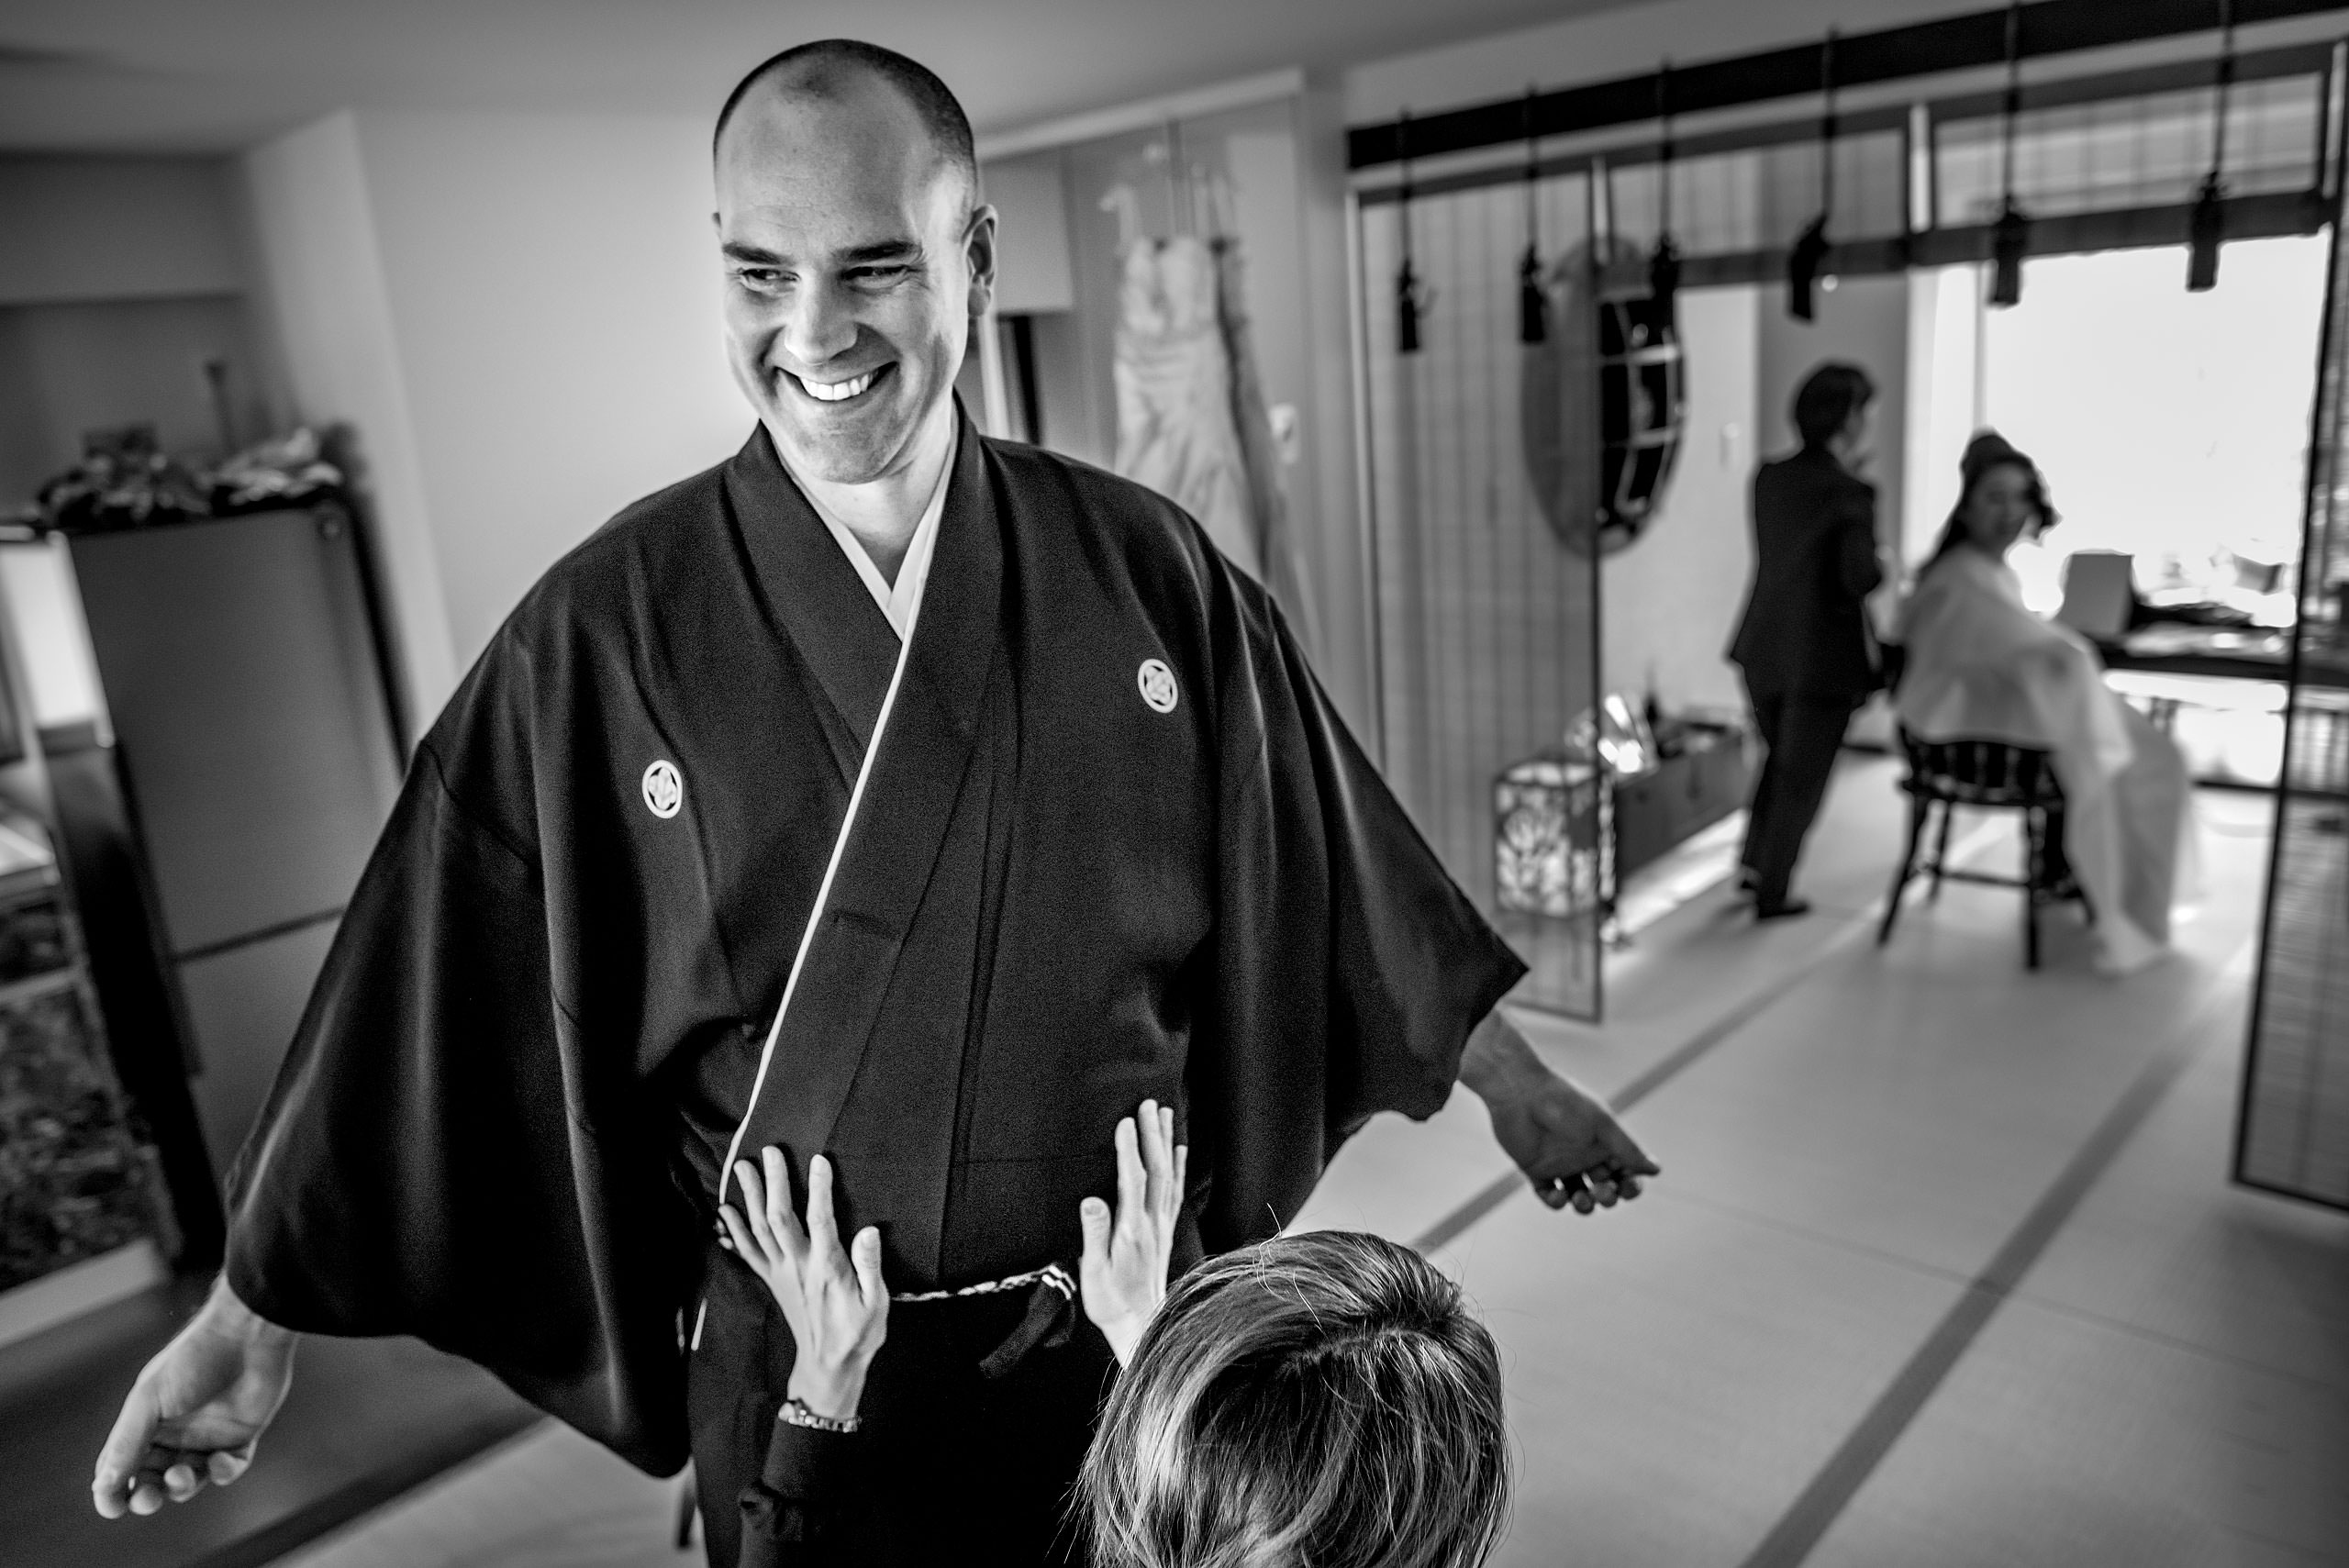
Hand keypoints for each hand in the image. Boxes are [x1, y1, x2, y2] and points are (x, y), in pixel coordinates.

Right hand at [92, 1278, 297, 1517]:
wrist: (247, 1335)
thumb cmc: (193, 1359)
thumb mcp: (150, 1399)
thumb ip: (127, 1442)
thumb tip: (101, 1485)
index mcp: (146, 1422)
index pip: (122, 1465)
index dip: (114, 1490)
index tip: (113, 1508)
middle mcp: (175, 1432)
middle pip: (154, 1479)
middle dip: (148, 1495)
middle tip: (149, 1499)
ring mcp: (208, 1436)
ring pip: (190, 1479)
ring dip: (183, 1485)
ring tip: (182, 1473)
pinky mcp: (241, 1436)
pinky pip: (229, 1467)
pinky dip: (224, 1472)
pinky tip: (220, 1461)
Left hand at [720, 1150, 886, 1421]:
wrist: (828, 1365)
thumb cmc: (858, 1333)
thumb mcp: (877, 1303)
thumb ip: (870, 1266)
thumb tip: (869, 1231)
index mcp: (827, 1268)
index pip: (821, 1221)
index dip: (820, 1189)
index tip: (819, 1160)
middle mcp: (798, 1266)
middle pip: (780, 1218)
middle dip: (775, 1182)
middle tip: (771, 1152)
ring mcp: (781, 1273)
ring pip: (760, 1230)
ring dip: (750, 1197)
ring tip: (743, 1168)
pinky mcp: (772, 1281)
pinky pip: (748, 1252)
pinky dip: (735, 1230)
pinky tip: (725, 1211)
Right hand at [1078, 1100, 1185, 1366]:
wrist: (1141, 1324)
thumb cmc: (1111, 1300)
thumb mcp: (1094, 1271)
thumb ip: (1094, 1234)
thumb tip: (1091, 1200)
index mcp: (1131, 1230)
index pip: (1132, 1181)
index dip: (1129, 1151)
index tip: (1125, 1121)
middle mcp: (1152, 1223)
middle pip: (1157, 1170)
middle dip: (1152, 1135)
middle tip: (1149, 1103)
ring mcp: (1162, 1225)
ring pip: (1169, 1175)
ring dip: (1166, 1142)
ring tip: (1165, 1112)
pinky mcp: (1165, 1230)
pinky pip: (1176, 1190)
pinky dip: (1179, 1165)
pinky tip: (1178, 1148)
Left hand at [1459, 1010, 1658, 1213]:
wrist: (1521, 1093)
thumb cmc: (1565, 1102)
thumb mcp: (1602, 1126)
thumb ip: (1628, 1150)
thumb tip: (1656, 1170)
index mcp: (1604, 1143)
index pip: (1625, 1174)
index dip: (1631, 1186)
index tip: (1628, 1187)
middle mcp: (1584, 1156)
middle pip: (1605, 1189)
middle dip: (1608, 1197)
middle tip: (1602, 1191)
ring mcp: (1560, 1164)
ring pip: (1579, 1197)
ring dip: (1585, 1205)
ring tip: (1581, 1199)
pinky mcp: (1536, 1170)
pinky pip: (1549, 1195)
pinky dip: (1555, 1202)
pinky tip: (1558, 1196)